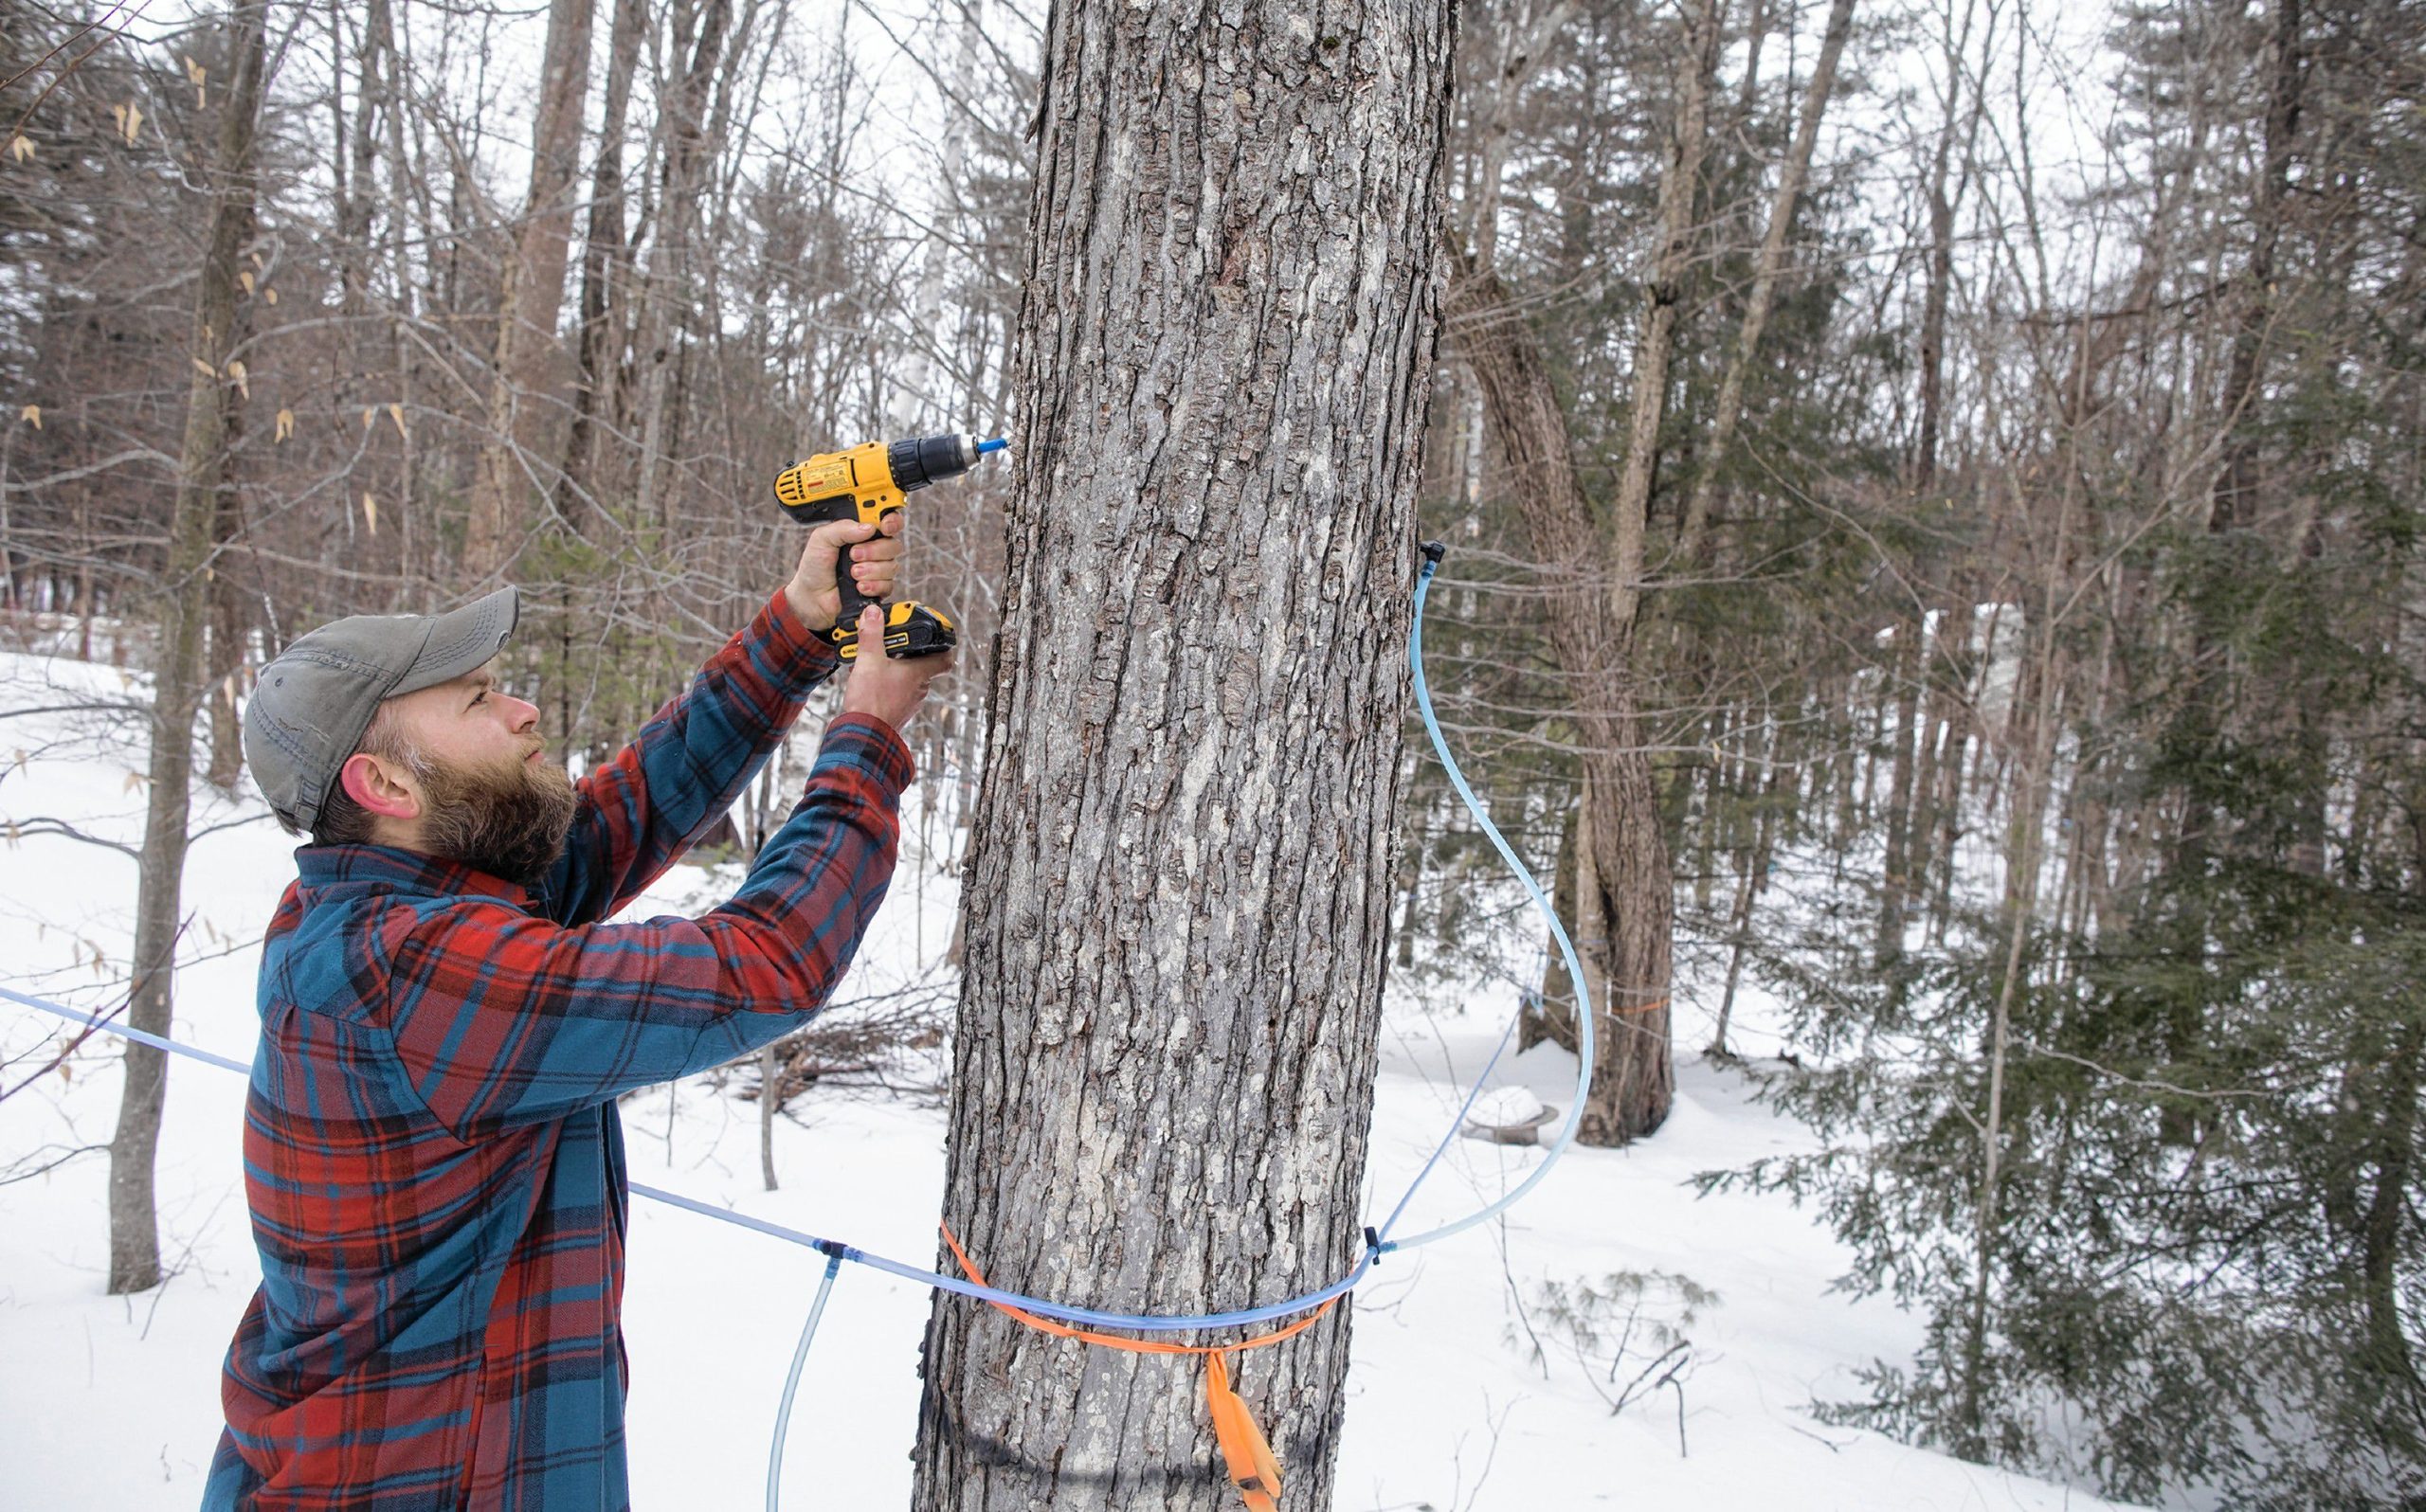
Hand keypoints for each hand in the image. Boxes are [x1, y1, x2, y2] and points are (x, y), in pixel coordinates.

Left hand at [785, 512, 905, 631]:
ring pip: (892, 565)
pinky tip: (858, 586)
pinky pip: (888, 585)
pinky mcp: (879, 587)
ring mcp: (877, 568)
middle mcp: (873, 548)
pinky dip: (873, 585)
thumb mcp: (822, 539)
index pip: (887, 520)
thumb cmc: (815, 566)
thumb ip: (843, 528)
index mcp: (861, 532)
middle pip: (893, 544)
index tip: (885, 526)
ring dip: (871, 570)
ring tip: (852, 573)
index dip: (892, 521)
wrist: (812, 596)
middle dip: (874, 550)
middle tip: (853, 554)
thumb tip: (868, 527)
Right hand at [838, 607, 953, 730]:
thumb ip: (872, 634)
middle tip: (891, 641)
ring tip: (873, 658)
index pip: (945, 658)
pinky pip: (895, 691)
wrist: (862, 734)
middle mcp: (920, 689)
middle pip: (922, 664)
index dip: (943, 645)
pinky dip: (884, 681)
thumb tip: (874, 613)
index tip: (933, 636)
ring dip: (893, 666)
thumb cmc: (871, 701)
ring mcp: (909, 702)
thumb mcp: (869, 660)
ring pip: (907, 678)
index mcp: (920, 673)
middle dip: (907, 651)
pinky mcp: (897, 711)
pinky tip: (866, 677)